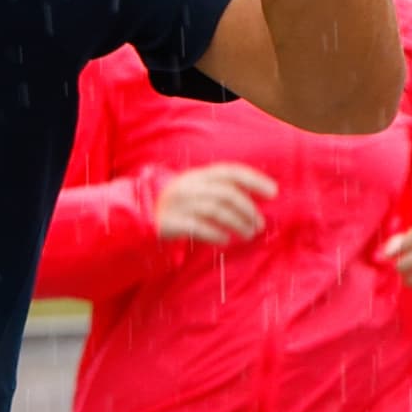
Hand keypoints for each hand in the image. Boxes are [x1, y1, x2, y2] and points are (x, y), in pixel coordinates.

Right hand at [151, 160, 275, 247]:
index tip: (274, 192)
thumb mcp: (195, 191)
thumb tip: (255, 202)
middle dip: (248, 209)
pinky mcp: (169, 222)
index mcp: (197, 175)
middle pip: (226, 193)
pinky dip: (215, 233)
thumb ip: (219, 191)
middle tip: (260, 225)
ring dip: (237, 222)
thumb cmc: (176, 207)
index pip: (230, 172)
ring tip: (248, 234)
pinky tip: (225, 240)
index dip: (254, 180)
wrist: (137, 217)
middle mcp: (188, 186)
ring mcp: (178, 203)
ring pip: (215, 210)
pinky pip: (197, 227)